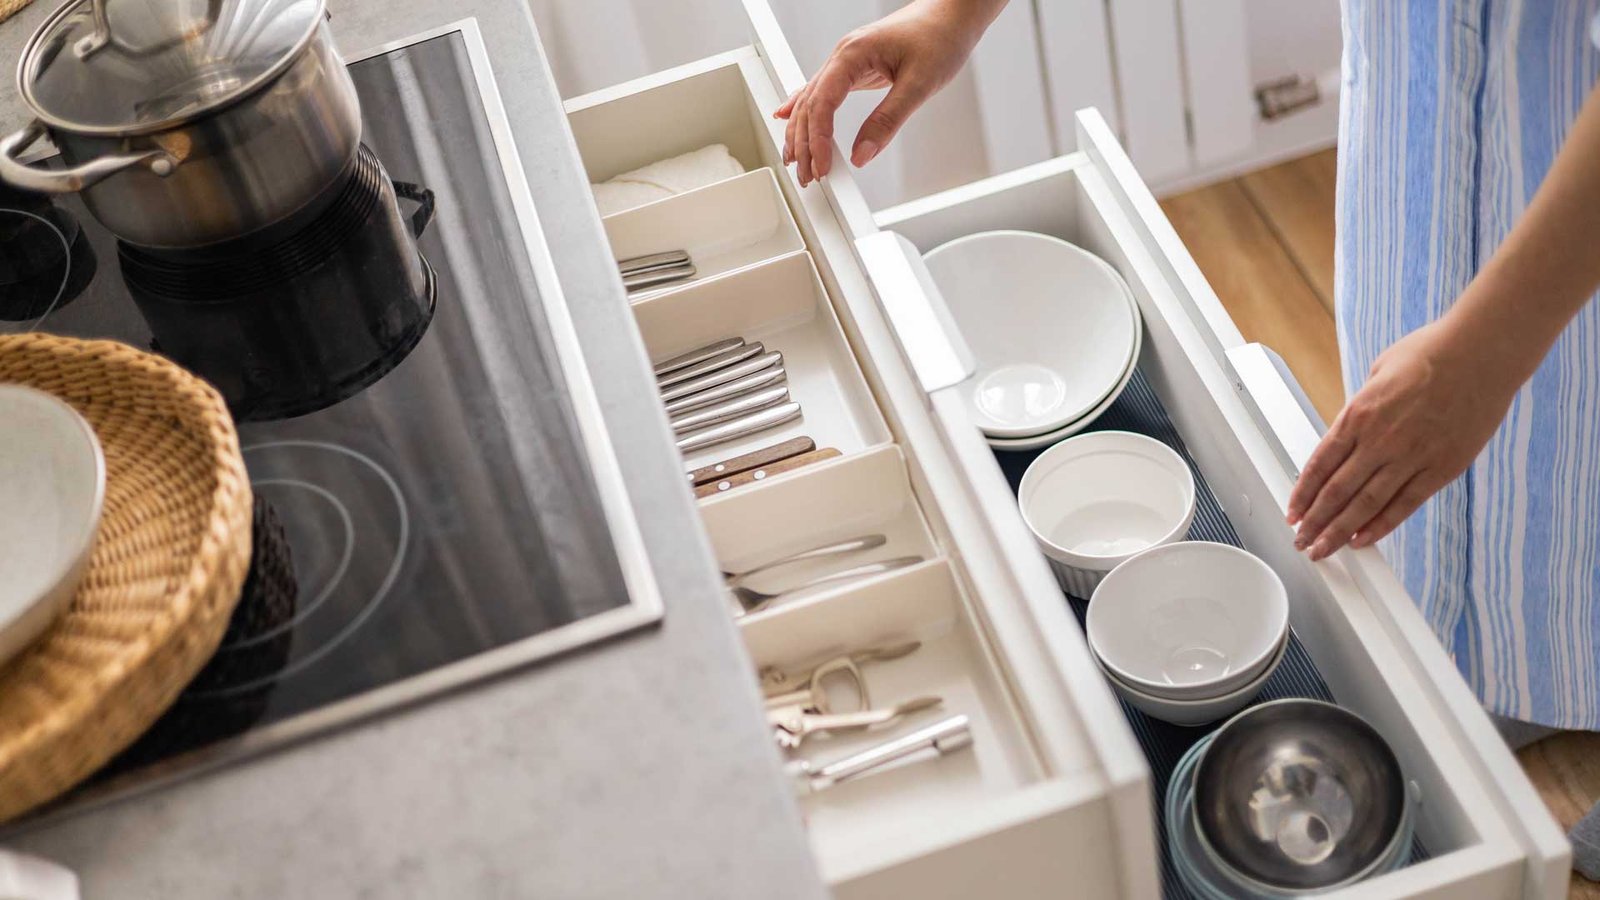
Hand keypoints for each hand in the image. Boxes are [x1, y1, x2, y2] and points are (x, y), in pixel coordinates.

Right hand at [773, 0, 1002, 185]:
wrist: (951, 15)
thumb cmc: (939, 37)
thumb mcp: (919, 85)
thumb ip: (887, 121)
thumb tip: (862, 153)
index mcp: (853, 53)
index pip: (822, 103)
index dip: (817, 139)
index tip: (822, 166)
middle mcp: (843, 55)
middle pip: (809, 105)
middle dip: (804, 143)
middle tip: (807, 175)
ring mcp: (846, 61)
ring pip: (811, 100)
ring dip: (801, 132)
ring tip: (798, 162)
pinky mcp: (854, 67)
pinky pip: (821, 92)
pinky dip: (804, 110)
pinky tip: (788, 119)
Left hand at [1286, 317, 1521, 559]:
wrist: (1483, 352)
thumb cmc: (1432, 353)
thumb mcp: (1378, 372)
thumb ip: (1362, 406)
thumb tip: (1350, 428)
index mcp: (1358, 415)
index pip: (1320, 464)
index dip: (1302, 493)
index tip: (1293, 512)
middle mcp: (1379, 440)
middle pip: (1337, 492)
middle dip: (1314, 521)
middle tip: (1302, 541)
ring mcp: (1411, 457)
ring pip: (1366, 505)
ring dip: (1339, 531)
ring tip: (1323, 550)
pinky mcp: (1441, 468)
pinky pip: (1405, 504)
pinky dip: (1381, 526)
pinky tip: (1363, 540)